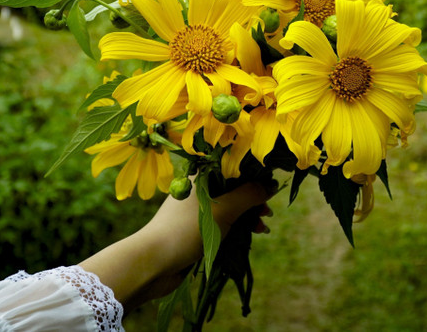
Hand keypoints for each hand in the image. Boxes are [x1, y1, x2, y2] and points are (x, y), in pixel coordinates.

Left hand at [79, 181, 272, 308]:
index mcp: (200, 174)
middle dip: (254, 197)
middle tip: (268, 210)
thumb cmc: (187, 230)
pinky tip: (252, 233)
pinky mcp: (197, 228)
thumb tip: (271, 185)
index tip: (273, 182)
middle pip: (234, 186)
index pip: (233, 165)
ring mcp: (197, 208)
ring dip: (249, 213)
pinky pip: (224, 221)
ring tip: (263, 225)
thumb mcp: (224, 210)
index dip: (255, 173)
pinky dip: (239, 225)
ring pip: (231, 205)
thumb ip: (250, 195)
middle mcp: (198, 187)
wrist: (153, 262)